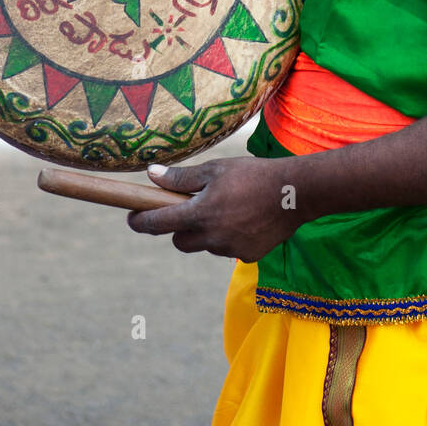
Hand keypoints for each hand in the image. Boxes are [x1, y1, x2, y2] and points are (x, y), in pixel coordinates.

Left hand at [127, 156, 308, 261]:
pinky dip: (229, 237)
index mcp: (200, 213)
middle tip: (189, 209)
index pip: (158, 224)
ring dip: (207, 232)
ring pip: (205, 244)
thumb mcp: (215, 169)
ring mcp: (230, 249)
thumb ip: (181, 177)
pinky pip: (228, 248)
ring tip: (227, 209)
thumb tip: (151, 175)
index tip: (131, 217)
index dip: (140, 222)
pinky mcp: (248, 255)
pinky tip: (245, 219)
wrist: (295, 193)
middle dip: (179, 228)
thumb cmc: (252, 174)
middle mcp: (211, 236)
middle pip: (180, 240)